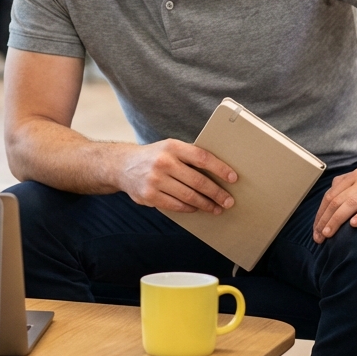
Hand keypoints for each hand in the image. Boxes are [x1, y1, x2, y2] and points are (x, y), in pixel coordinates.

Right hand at [118, 139, 237, 214]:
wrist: (123, 166)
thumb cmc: (155, 157)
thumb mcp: (170, 148)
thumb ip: (189, 157)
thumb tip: (219, 173)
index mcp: (172, 146)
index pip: (202, 157)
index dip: (220, 168)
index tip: (233, 178)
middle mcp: (163, 162)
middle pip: (197, 181)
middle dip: (216, 193)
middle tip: (228, 201)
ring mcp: (155, 180)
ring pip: (188, 196)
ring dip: (206, 204)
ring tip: (216, 208)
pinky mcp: (149, 196)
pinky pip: (176, 205)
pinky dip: (189, 208)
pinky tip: (197, 208)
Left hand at [313, 166, 356, 243]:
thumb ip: (348, 191)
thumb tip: (329, 207)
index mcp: (355, 177)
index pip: (330, 196)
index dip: (320, 214)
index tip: (316, 232)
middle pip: (338, 200)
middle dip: (325, 220)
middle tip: (319, 238)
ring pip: (352, 203)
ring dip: (338, 219)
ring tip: (329, 234)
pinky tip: (354, 225)